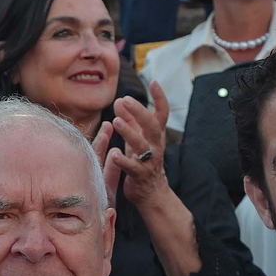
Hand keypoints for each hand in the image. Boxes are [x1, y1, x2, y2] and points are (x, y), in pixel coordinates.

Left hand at [91, 82, 171, 208]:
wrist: (152, 193)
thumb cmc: (143, 161)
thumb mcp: (138, 139)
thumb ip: (130, 120)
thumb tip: (121, 100)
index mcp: (156, 135)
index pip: (162, 113)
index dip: (160, 97)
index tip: (153, 82)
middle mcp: (155, 146)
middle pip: (152, 126)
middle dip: (140, 112)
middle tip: (127, 100)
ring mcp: (148, 161)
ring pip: (141, 145)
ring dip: (129, 132)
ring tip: (116, 121)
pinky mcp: (139, 175)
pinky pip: (131, 167)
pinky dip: (122, 160)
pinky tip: (113, 154)